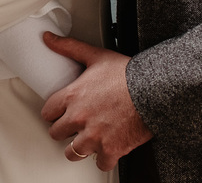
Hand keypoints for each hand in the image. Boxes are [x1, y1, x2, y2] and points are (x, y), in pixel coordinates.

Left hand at [41, 33, 151, 171]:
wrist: (154, 90)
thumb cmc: (127, 74)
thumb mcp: (95, 56)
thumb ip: (69, 48)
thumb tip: (48, 38)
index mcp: (72, 97)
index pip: (47, 113)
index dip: (54, 113)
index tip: (60, 113)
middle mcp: (79, 118)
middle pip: (56, 134)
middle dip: (65, 131)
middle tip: (75, 126)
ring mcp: (94, 136)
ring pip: (73, 153)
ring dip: (79, 148)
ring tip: (87, 140)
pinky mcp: (111, 149)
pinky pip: (100, 163)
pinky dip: (104, 159)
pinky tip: (107, 149)